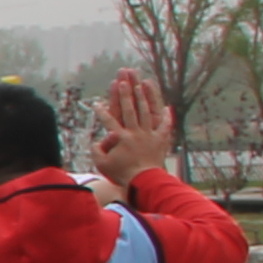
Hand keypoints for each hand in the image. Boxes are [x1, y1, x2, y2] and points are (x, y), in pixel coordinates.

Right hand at [88, 69, 177, 190]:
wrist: (144, 181)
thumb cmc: (121, 174)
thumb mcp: (102, 164)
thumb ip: (96, 150)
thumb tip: (95, 141)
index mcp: (120, 137)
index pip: (108, 120)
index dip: (101, 111)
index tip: (96, 103)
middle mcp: (135, 132)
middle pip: (129, 109)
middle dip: (125, 94)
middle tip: (123, 80)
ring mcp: (149, 134)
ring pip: (146, 112)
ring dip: (144, 97)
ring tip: (142, 83)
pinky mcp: (160, 140)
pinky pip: (164, 126)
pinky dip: (166, 116)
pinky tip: (167, 107)